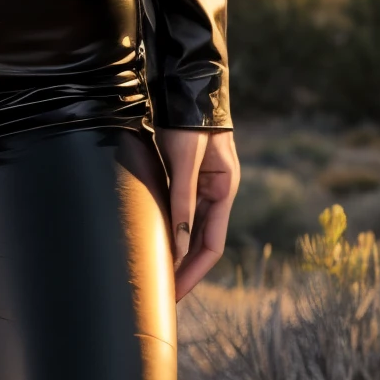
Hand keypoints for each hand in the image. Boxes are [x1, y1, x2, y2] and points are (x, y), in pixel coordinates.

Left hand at [155, 128, 239, 299]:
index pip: (212, 245)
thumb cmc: (190, 121)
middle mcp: (216, 192)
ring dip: (176, 252)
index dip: (194, 272)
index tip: (176, 293)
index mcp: (224, 190)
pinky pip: (180, 211)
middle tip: (160, 293)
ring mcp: (201, 185)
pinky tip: (155, 241)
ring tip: (155, 273)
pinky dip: (170, 230)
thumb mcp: (185, 161)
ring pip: (190, 229)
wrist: (186, 86)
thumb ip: (183, 200)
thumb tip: (179, 246)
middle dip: (184, 269)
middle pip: (201, 241)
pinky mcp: (185, 176)